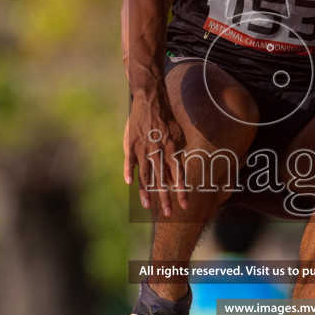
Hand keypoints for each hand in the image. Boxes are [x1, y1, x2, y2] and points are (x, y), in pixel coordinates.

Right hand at [123, 91, 188, 216]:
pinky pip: (129, 160)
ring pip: (145, 174)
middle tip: (169, 214)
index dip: (182, 191)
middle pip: (162, 179)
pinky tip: (129, 183)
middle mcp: (159, 151)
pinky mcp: (131, 144)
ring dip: (147, 191)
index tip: (185, 206)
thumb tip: (177, 176)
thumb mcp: (178, 137)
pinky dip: (128, 170)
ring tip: (148, 206)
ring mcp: (144, 148)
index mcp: (172, 150)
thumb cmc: (166, 121)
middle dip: (166, 198)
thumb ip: (178, 156)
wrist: (151, 101)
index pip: (179, 176)